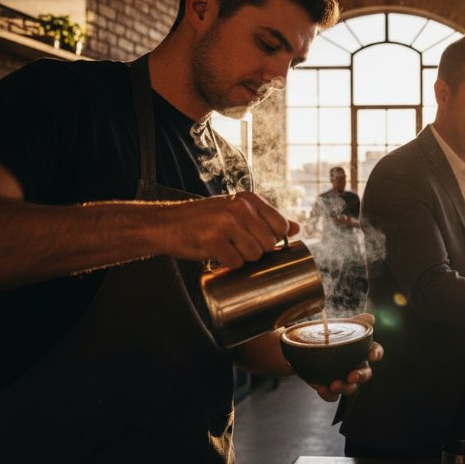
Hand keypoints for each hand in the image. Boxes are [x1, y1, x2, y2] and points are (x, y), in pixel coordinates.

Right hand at [152, 192, 299, 268]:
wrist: (167, 223)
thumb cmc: (205, 220)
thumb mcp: (238, 211)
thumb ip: (267, 218)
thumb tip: (297, 228)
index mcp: (249, 199)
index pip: (281, 226)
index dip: (273, 239)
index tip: (257, 240)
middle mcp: (240, 208)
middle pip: (269, 244)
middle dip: (256, 251)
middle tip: (236, 245)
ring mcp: (226, 223)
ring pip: (254, 255)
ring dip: (241, 258)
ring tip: (226, 248)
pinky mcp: (212, 239)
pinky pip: (235, 262)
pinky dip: (227, 264)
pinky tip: (216, 254)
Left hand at [310, 313, 383, 401]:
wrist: (304, 348)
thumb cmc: (328, 337)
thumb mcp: (339, 327)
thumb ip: (355, 322)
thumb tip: (370, 317)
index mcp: (361, 350)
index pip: (375, 351)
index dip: (376, 353)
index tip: (371, 355)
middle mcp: (355, 366)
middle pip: (365, 373)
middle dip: (361, 376)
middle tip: (352, 376)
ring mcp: (343, 378)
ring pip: (351, 388)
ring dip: (345, 387)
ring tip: (333, 385)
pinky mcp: (330, 388)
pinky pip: (333, 396)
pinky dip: (328, 394)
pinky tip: (321, 388)